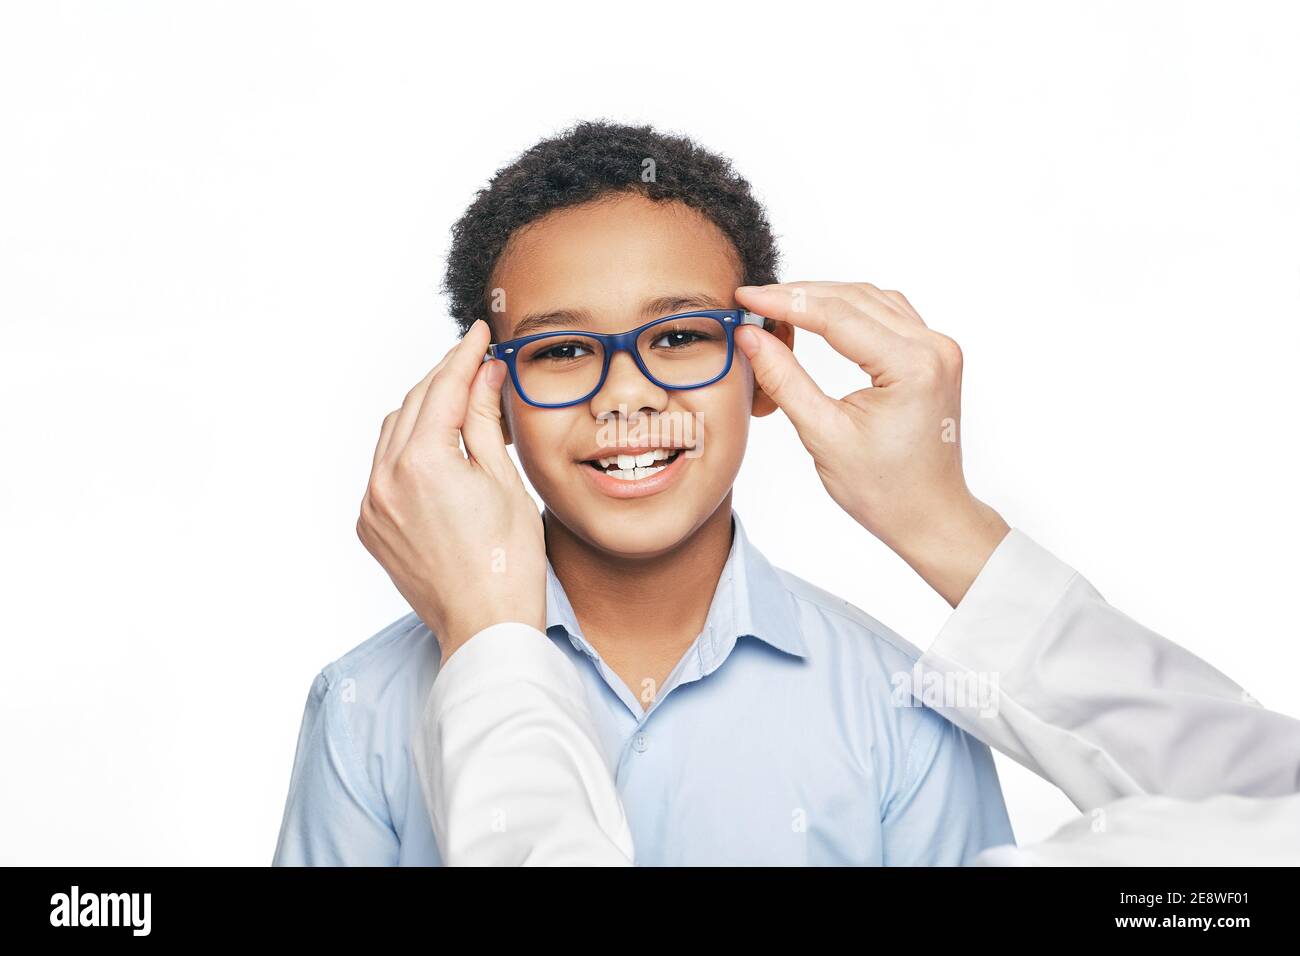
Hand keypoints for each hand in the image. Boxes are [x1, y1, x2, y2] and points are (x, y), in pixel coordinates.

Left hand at [357, 319, 545, 663]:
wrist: (485, 627)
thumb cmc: (506, 565)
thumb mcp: (504, 481)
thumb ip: (486, 421)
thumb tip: (485, 376)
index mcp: (422, 462)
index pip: (443, 389)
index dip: (465, 356)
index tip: (480, 336)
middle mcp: (385, 479)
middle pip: (412, 406)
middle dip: (443, 380)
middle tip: (476, 364)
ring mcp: (373, 506)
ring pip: (393, 436)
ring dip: (422, 413)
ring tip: (459, 405)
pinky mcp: (370, 528)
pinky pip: (383, 471)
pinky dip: (407, 451)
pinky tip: (437, 452)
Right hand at [734, 282, 1008, 605]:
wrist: (930, 516)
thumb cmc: (883, 490)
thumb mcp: (823, 435)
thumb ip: (784, 379)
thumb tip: (749, 335)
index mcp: (912, 367)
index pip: (837, 316)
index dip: (785, 302)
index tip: (746, 296)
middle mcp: (934, 348)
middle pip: (855, 299)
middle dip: (800, 295)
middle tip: (753, 301)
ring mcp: (939, 349)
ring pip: (871, 300)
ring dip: (825, 298)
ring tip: (778, 307)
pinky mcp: (933, 355)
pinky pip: (888, 315)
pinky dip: (850, 311)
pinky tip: (820, 316)